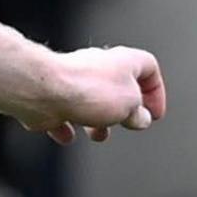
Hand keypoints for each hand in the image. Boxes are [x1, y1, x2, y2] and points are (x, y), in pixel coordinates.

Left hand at [17, 46, 164, 145]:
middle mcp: (96, 67)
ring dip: (96, 121)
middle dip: (123, 110)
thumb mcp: (130, 106)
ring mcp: (70, 81)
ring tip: (98, 135)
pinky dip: (65, 126)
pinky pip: (59, 112)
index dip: (156, 92)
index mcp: (123, 61)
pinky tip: (67, 136)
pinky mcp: (48, 96)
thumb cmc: (86, 90)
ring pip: (88, 101)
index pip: (149, 69)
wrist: (40, 90)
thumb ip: (138, 114)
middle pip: (116, 87)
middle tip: (127, 124)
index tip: (153, 114)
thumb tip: (139, 119)